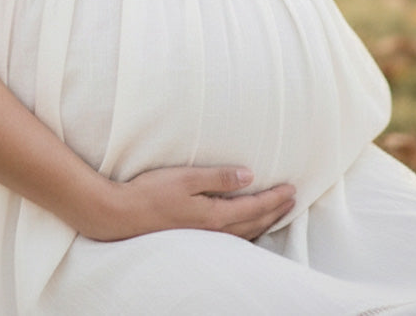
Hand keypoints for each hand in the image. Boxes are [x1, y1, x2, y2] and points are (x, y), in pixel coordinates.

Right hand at [88, 165, 294, 241]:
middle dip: (275, 211)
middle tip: (293, 200)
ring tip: (276, 214)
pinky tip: (244, 228)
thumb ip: (219, 177)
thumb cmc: (151, 193)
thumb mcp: (186, 178)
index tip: (292, 190)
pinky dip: (246, 232)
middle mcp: (214, 231)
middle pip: (254, 223)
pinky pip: (231, 238)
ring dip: (263, 223)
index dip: (275, 198)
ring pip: (244, 234)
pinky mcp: (193, 240)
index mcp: (214, 215)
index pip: (254, 207)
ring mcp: (203, 238)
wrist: (122, 216)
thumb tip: (248, 176)